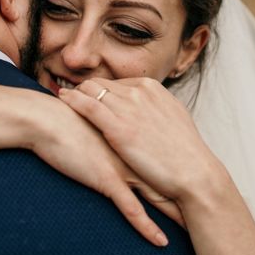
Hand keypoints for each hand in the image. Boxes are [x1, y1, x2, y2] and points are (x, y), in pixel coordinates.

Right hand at [31, 97, 184, 246]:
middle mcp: (132, 152)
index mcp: (132, 136)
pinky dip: (147, 227)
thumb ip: (110, 129)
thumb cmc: (66, 119)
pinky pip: (131, 209)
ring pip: (156, 195)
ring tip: (195, 228)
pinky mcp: (107, 179)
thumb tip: (117, 133)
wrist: (46, 119)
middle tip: (209, 207)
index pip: (162, 155)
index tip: (199, 180)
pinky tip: (161, 242)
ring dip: (175, 213)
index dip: (181, 168)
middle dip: (187, 193)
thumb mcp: (94, 123)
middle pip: (166, 175)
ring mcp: (122, 167)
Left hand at [58, 77, 219, 205]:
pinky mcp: (117, 127)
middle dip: (85, 90)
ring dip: (75, 93)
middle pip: (101, 83)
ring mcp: (128, 107)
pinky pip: (87, 105)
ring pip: (90, 90)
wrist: (193, 172)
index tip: (90, 98)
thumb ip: (154, 108)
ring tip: (63, 98)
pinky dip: (72, 100)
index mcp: (152, 88)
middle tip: (70, 96)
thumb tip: (143, 109)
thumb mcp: (171, 117)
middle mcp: (138, 92)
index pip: (117, 83)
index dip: (101, 91)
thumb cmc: (183, 152)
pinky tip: (62, 100)